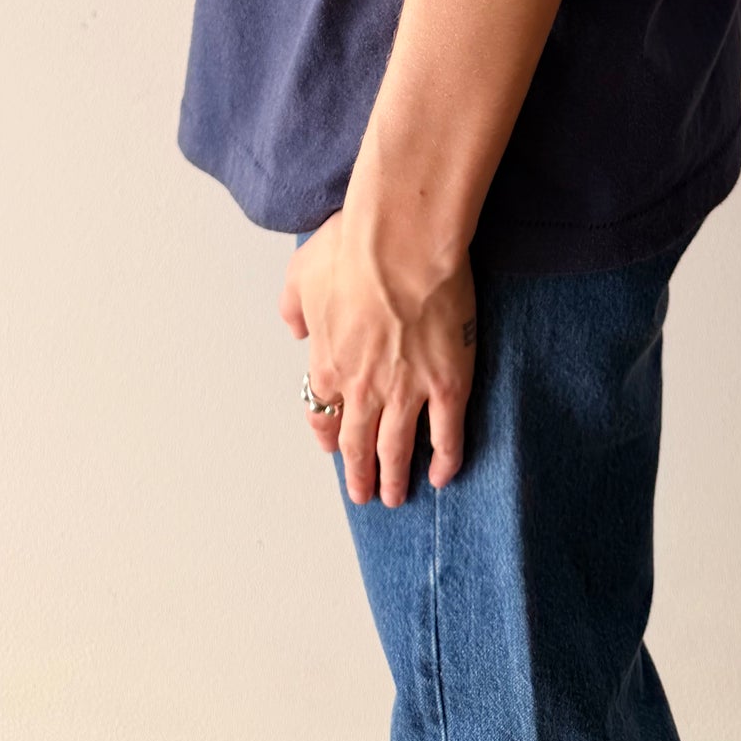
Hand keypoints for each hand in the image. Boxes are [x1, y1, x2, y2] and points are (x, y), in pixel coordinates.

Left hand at [279, 208, 476, 506]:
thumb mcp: (301, 274)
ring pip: (397, 449)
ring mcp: (406, 391)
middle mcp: (362, 388)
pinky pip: (447, 435)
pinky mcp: (447, 385)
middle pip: (357, 445)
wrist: (401, 243)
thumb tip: (295, 329)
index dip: (329, 436)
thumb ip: (293, 308)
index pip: (323, 415)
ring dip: (395, 478)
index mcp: (328, 363)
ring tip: (397, 497)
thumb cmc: (352, 249)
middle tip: (364, 494)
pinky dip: (445, 460)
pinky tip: (442, 475)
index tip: (334, 447)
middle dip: (359, 475)